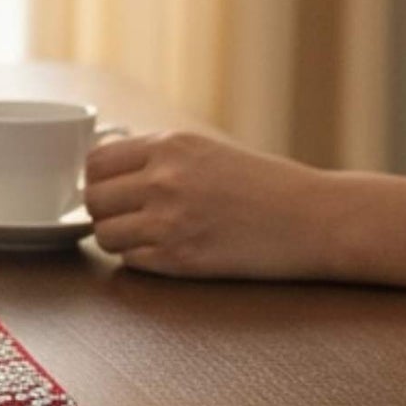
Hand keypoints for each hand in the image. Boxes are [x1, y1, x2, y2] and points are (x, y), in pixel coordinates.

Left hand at [85, 132, 343, 281]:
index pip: (95, 161)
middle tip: (130, 215)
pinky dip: (141, 258)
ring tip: (149, 234)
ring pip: (104, 234)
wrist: (313, 218)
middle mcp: (164, 179)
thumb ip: (158, 156)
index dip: (98, 178)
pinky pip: (129, 260)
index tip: (112, 188)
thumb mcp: (208, 150)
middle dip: (106, 210)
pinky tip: (169, 249)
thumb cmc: (265, 185)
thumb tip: (105, 159)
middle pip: (92, 199)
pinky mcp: (177, 257)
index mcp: (171, 145)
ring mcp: (168, 220)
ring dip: (119, 238)